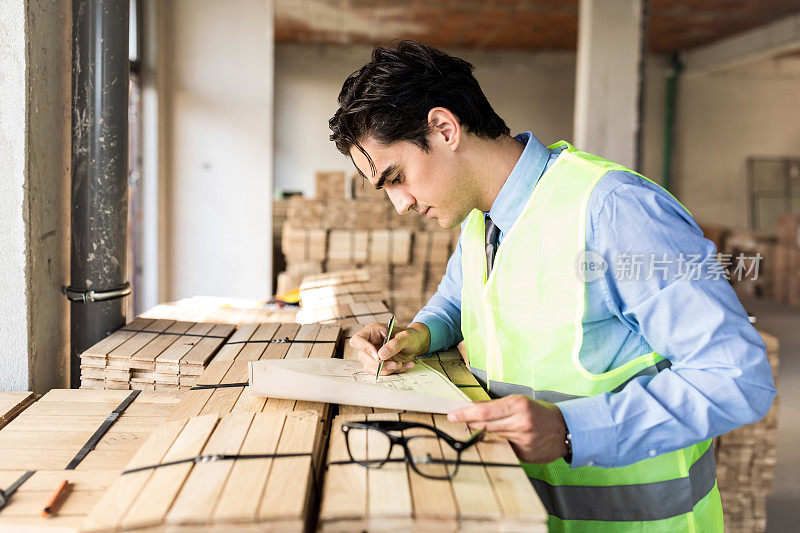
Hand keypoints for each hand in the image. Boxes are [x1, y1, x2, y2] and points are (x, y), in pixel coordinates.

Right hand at [349, 322, 430, 375]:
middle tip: (395, 364)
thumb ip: (395, 344)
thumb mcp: (406, 337)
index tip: (378, 356)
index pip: (357, 340)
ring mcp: (373, 355)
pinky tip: (404, 365)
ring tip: (400, 364)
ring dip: (386, 369)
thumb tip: (381, 355)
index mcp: (372, 332)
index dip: (364, 349)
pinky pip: (380, 372)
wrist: (417, 344)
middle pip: (363, 357)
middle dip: (379, 364)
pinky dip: (393, 371)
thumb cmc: (410, 336)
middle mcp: (370, 343)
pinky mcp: (379, 364)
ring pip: (370, 367)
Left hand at [447, 395, 567, 463]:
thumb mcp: (520, 402)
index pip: (484, 411)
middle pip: (484, 425)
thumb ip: (497, 407)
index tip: (451, 415)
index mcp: (518, 406)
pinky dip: (500, 442)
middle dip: (470, 422)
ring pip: (492, 436)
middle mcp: (520, 423)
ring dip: (485, 432)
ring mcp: (522, 440)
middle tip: (460, 419)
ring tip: (491, 426)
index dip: (465, 414)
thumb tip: (473, 409)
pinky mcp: (523, 454)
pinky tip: (508, 438)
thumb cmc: (541, 413)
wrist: (566, 430)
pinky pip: (503, 447)